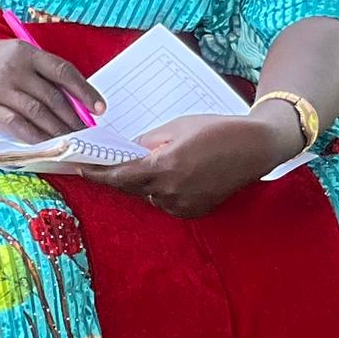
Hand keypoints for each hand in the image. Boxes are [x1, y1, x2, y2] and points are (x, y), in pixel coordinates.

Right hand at [0, 38, 103, 144]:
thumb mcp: (9, 53)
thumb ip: (35, 70)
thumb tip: (67, 96)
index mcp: (25, 51)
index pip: (64, 72)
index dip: (85, 91)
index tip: (99, 107)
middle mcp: (14, 69)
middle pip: (52, 96)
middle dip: (73, 117)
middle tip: (86, 131)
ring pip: (37, 113)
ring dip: (57, 130)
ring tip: (70, 140)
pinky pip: (15, 125)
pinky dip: (33, 136)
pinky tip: (45, 144)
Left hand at [74, 112, 290, 218]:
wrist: (257, 147)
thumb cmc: (219, 129)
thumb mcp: (179, 126)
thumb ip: (149, 141)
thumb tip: (128, 150)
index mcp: (164, 167)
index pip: (120, 176)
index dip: (98, 174)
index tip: (81, 169)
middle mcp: (170, 191)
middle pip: (132, 187)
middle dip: (124, 174)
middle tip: (117, 159)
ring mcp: (183, 204)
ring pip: (150, 195)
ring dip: (147, 182)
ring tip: (163, 162)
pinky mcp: (194, 211)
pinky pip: (167, 202)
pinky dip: (164, 190)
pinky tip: (178, 174)